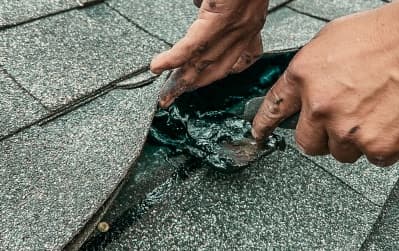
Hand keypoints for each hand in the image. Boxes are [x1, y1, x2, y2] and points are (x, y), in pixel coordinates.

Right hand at [151, 0, 268, 107]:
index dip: (212, 77)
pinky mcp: (219, 18)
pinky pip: (192, 46)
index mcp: (250, 25)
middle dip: (192, 86)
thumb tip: (200, 7)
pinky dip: (173, 59)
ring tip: (166, 93)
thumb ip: (217, 8)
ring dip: (182, 81)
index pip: (232, 62)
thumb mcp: (233, 0)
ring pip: (204, 64)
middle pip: (215, 69)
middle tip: (172, 97)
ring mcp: (234, 26)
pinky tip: (158, 67)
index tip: (197, 85)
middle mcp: (244, 30)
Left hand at [252, 2, 398, 166]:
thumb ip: (310, 70)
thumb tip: (301, 86)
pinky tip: (384, 122)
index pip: (272, 108)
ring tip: (368, 114)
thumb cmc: (382, 36)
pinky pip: (370, 157)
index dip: (263, 124)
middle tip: (336, 121)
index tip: (259, 134)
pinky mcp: (377, 145)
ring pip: (339, 152)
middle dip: (319, 135)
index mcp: (304, 76)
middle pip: (306, 142)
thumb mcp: (329, 41)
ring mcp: (347, 129)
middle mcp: (321, 106)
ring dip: (349, 140)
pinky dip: (377, 145)